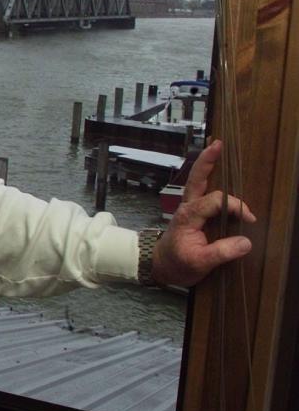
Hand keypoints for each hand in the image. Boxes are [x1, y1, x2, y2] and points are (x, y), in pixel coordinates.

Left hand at [151, 140, 255, 286]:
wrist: (160, 267)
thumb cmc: (177, 265)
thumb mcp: (200, 263)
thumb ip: (221, 252)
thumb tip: (246, 242)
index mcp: (189, 216)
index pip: (215, 201)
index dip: (235, 206)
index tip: (250, 219)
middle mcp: (188, 207)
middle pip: (197, 179)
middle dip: (207, 161)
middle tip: (218, 143)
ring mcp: (189, 208)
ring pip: (198, 181)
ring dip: (207, 164)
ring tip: (216, 147)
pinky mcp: (193, 212)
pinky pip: (201, 190)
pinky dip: (208, 176)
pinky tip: (215, 168)